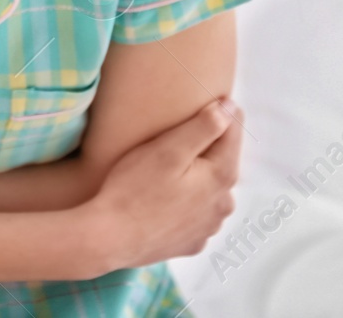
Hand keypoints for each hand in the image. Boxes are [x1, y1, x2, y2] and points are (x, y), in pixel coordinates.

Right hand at [82, 98, 241, 272]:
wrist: (109, 239)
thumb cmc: (134, 189)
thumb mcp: (167, 149)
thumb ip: (203, 126)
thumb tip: (230, 107)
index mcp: (221, 176)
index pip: (232, 131)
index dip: (218, 111)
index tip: (200, 101)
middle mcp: (223, 204)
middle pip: (222, 161)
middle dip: (206, 146)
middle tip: (175, 136)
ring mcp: (209, 227)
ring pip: (210, 189)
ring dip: (197, 177)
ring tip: (168, 169)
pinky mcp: (192, 242)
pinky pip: (196, 213)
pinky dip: (187, 203)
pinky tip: (164, 199)